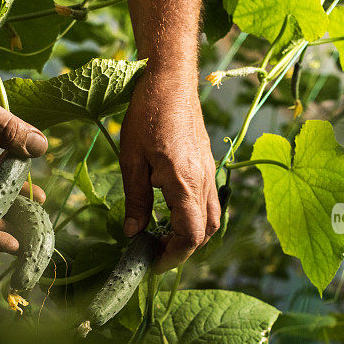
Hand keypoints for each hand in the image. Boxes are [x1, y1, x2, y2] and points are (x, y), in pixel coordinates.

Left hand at [119, 70, 220, 271]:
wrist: (170, 80)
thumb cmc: (146, 114)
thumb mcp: (131, 160)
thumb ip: (136, 200)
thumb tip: (133, 233)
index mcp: (184, 182)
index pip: (191, 235)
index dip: (173, 256)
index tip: (151, 263)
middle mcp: (204, 181)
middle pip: (206, 232)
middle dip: (182, 250)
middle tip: (154, 254)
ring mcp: (210, 172)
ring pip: (212, 217)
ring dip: (191, 234)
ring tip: (163, 236)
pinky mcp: (208, 165)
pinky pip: (209, 201)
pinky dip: (194, 216)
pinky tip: (172, 212)